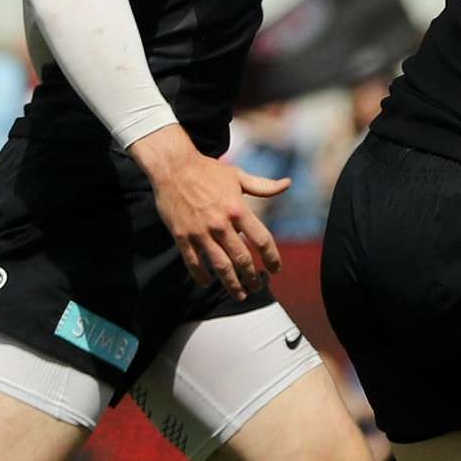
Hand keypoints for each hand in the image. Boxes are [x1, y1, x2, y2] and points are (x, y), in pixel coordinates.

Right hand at [133, 125, 289, 299]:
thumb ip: (263, 186)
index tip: (276, 270)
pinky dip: (201, 276)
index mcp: (238, 209)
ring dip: (232, 284)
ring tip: (240, 295)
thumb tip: (288, 183)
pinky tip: (208, 283)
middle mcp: (221, 224)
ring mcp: (200, 232)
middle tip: (258, 286)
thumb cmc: (208, 170)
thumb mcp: (238, 176)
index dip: (273, 258)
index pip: (262, 240)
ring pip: (220, 267)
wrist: (172, 166)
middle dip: (253, 278)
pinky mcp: (182, 236)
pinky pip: (193, 263)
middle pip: (242, 260)